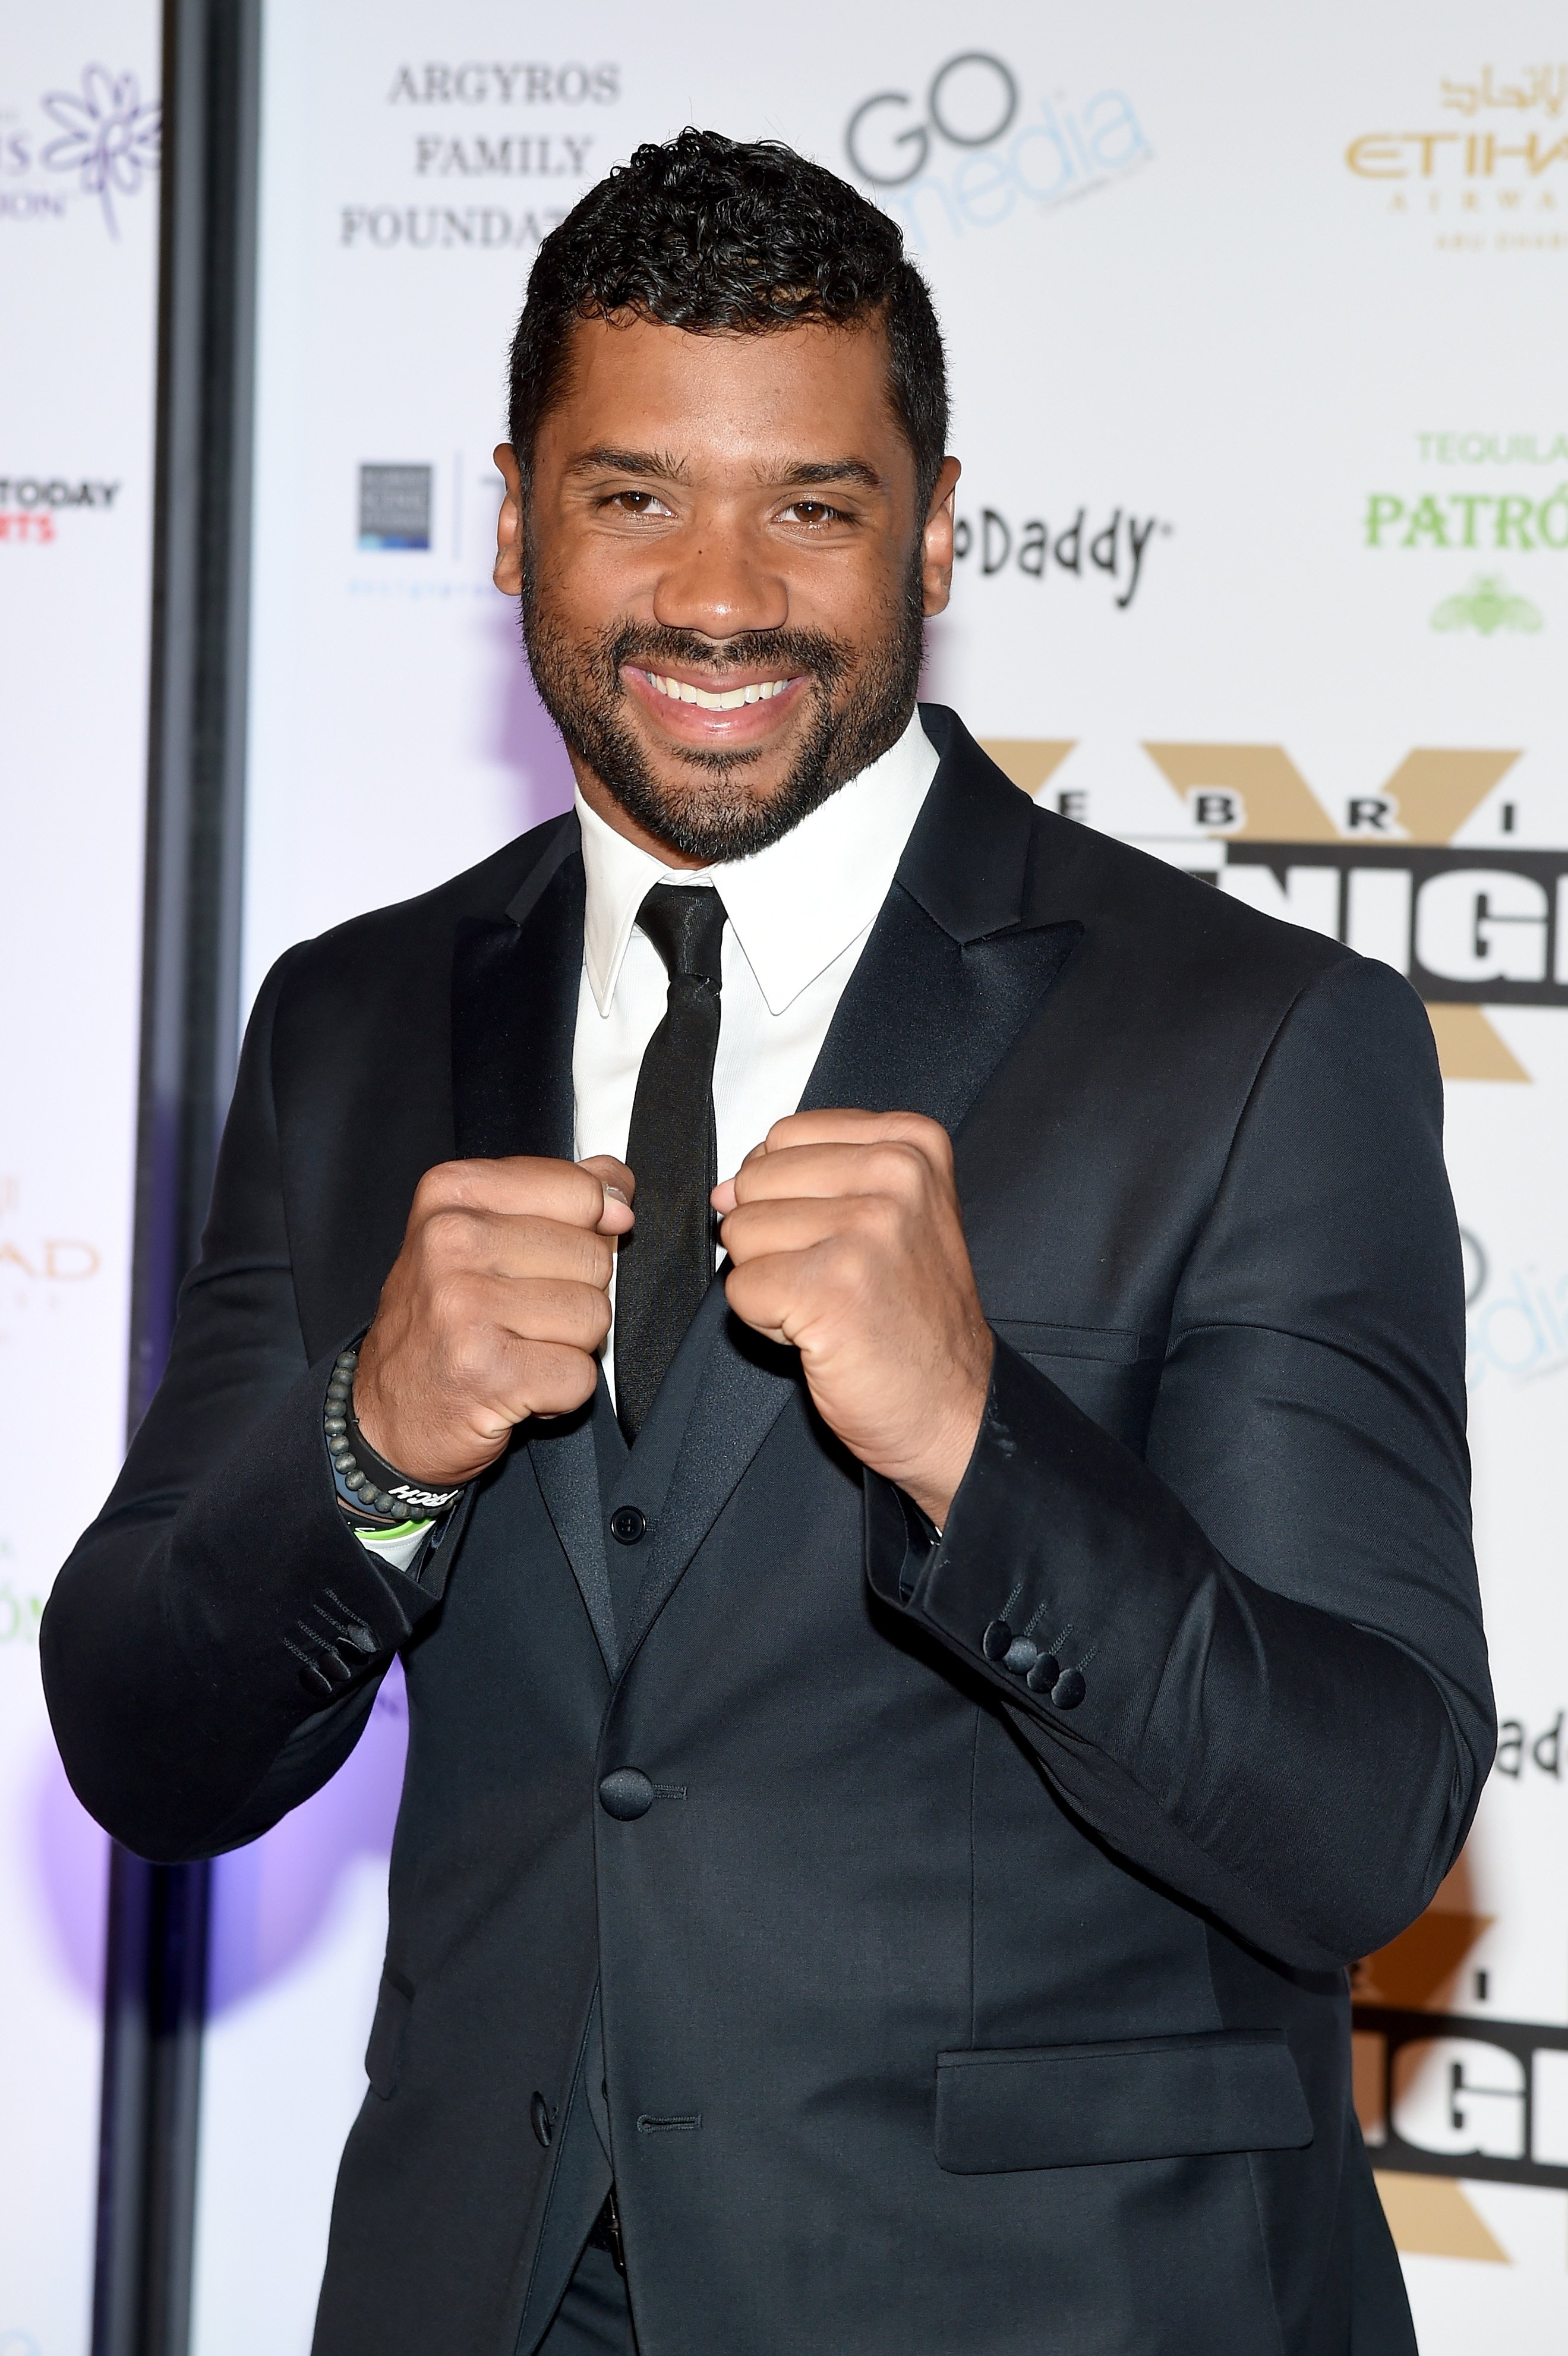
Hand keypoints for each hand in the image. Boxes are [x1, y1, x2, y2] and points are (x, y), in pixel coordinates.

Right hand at [353, 1155, 633, 1486]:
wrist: (386, 1413)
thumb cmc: (441, 1322)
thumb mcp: (482, 1235)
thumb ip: (555, 1196)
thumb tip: (618, 1187)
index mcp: (452, 1194)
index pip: (580, 1190)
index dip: (589, 1230)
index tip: (555, 1256)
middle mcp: (452, 1242)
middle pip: (594, 1258)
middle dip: (575, 1296)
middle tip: (521, 1317)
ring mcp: (465, 1307)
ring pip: (594, 1316)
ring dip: (569, 1346)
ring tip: (519, 1350)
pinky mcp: (486, 1371)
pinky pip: (580, 1375)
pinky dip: (561, 1392)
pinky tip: (518, 1384)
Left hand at [712, 1111, 991, 1525]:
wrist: (952, 1407)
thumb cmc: (912, 1317)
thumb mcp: (888, 1214)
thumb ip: (807, 1178)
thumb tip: (723, 1189)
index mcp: (911, 1143)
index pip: (784, 1137)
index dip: (790, 1194)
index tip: (844, 1237)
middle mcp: (897, 1175)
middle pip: (756, 1180)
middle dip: (774, 1238)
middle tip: (838, 1279)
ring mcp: (866, 1229)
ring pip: (741, 1233)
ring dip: (771, 1281)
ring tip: (832, 1305)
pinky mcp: (831, 1287)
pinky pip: (741, 1288)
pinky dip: (766, 1322)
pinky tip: (822, 1332)